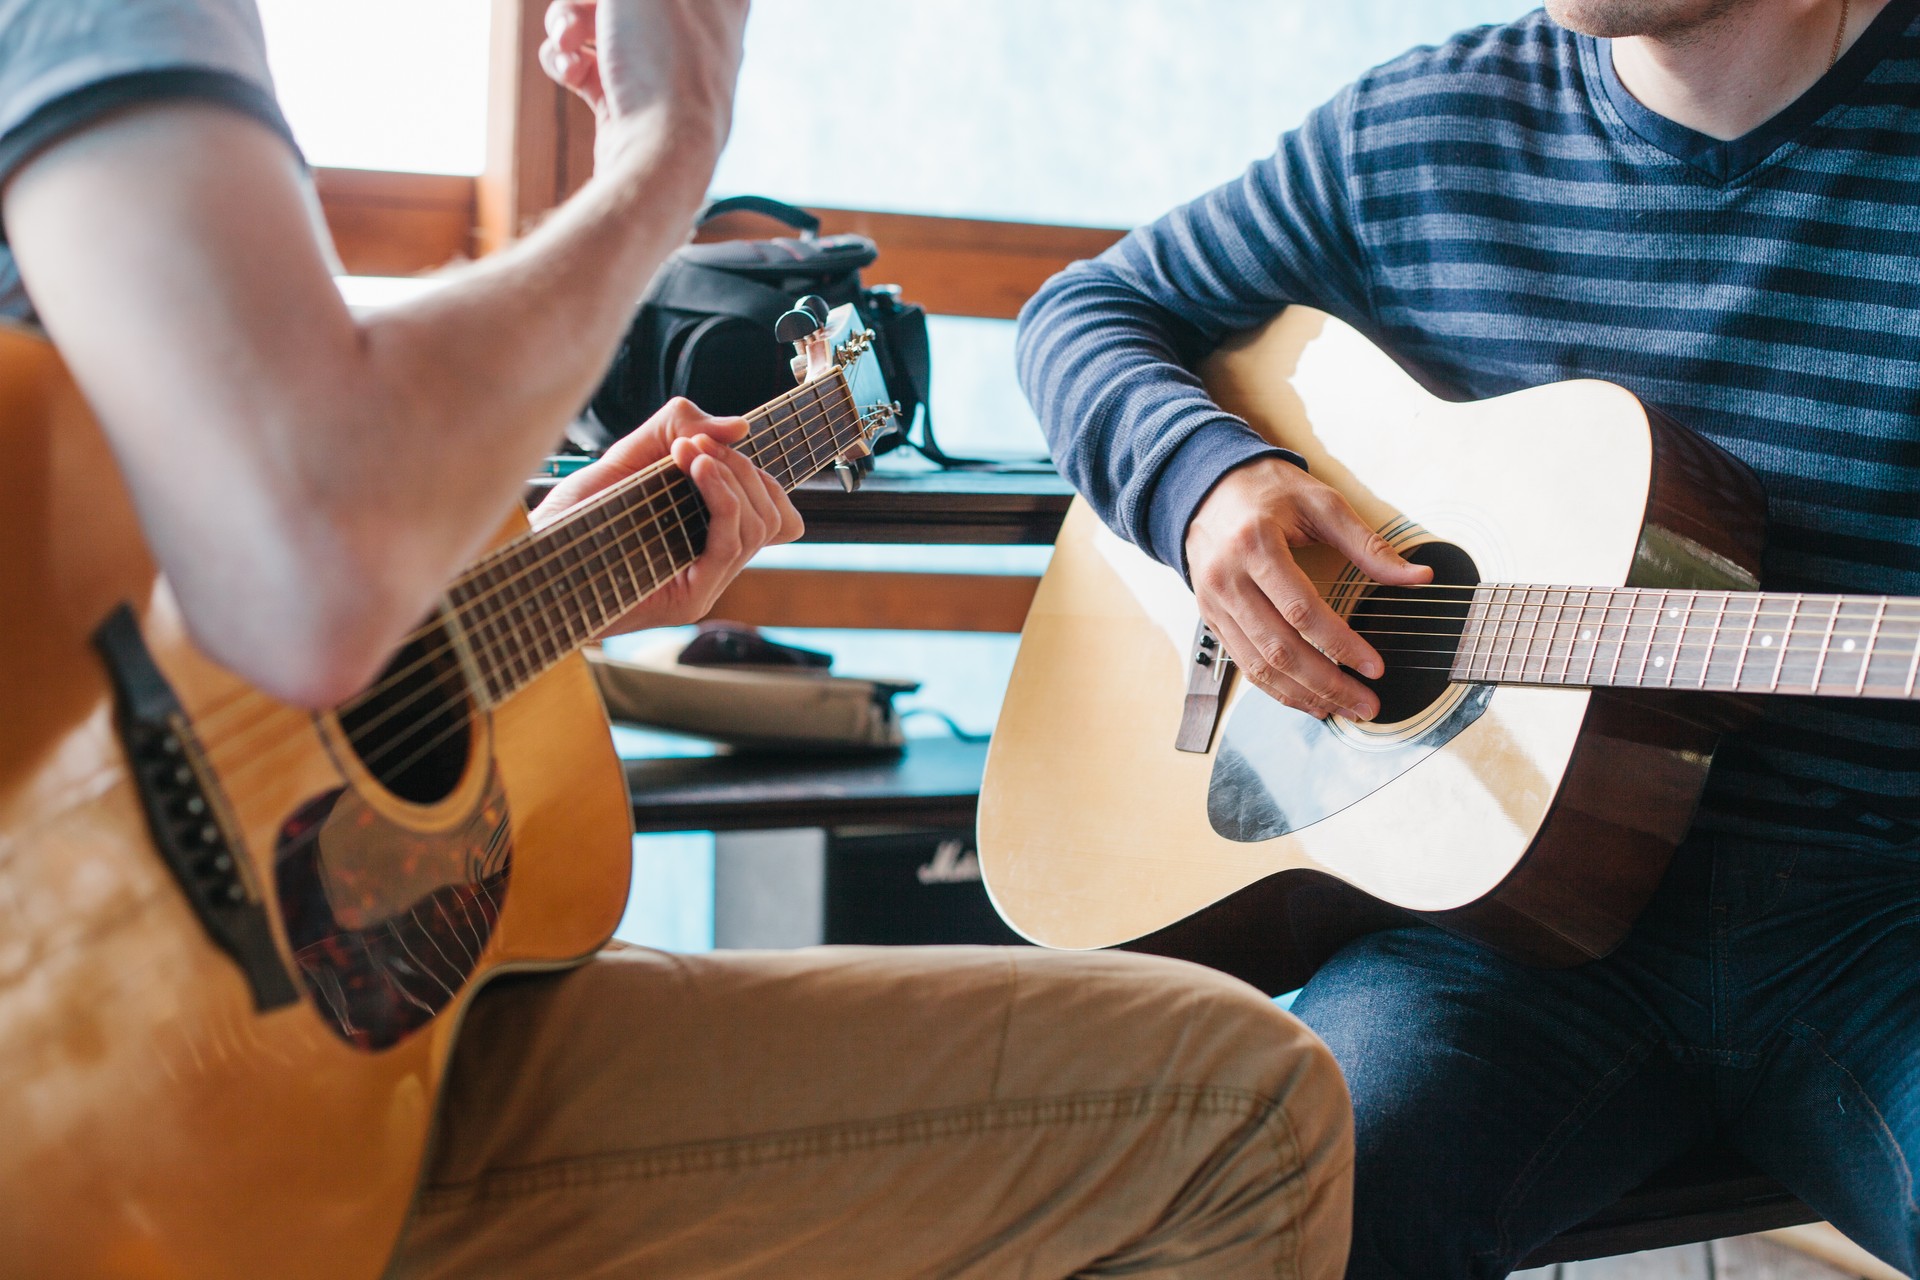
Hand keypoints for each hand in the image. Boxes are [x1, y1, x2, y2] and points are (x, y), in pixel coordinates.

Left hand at [533, 397, 802, 633]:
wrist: (530, 555)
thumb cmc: (572, 516)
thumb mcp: (626, 459)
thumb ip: (674, 431)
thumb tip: (739, 426)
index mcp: (706, 537)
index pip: (774, 513)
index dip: (758, 474)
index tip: (707, 442)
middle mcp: (711, 564)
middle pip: (775, 517)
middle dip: (744, 467)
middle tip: (695, 444)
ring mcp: (704, 585)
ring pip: (760, 528)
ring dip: (734, 478)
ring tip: (692, 453)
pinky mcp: (688, 599)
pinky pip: (731, 545)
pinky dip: (723, 497)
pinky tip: (698, 467)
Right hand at [539, 0, 748, 168]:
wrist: (659, 154)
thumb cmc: (665, 58)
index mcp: (720, 0)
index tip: (617, 5)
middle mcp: (695, 34)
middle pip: (623, 2)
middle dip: (586, 1)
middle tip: (574, 17)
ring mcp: (657, 71)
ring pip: (598, 27)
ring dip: (567, 25)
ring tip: (564, 41)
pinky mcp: (625, 104)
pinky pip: (587, 68)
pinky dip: (568, 64)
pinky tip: (568, 71)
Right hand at [1185, 457, 1430, 720]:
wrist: (1206, 487)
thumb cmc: (1268, 492)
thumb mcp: (1322, 503)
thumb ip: (1369, 545)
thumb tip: (1419, 577)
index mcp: (1256, 545)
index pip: (1302, 610)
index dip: (1341, 645)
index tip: (1376, 668)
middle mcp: (1228, 579)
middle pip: (1279, 648)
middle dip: (1327, 684)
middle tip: (1366, 704)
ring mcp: (1214, 602)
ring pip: (1258, 665)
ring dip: (1303, 695)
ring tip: (1342, 710)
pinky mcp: (1211, 617)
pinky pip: (1243, 664)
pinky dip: (1276, 689)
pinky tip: (1307, 699)